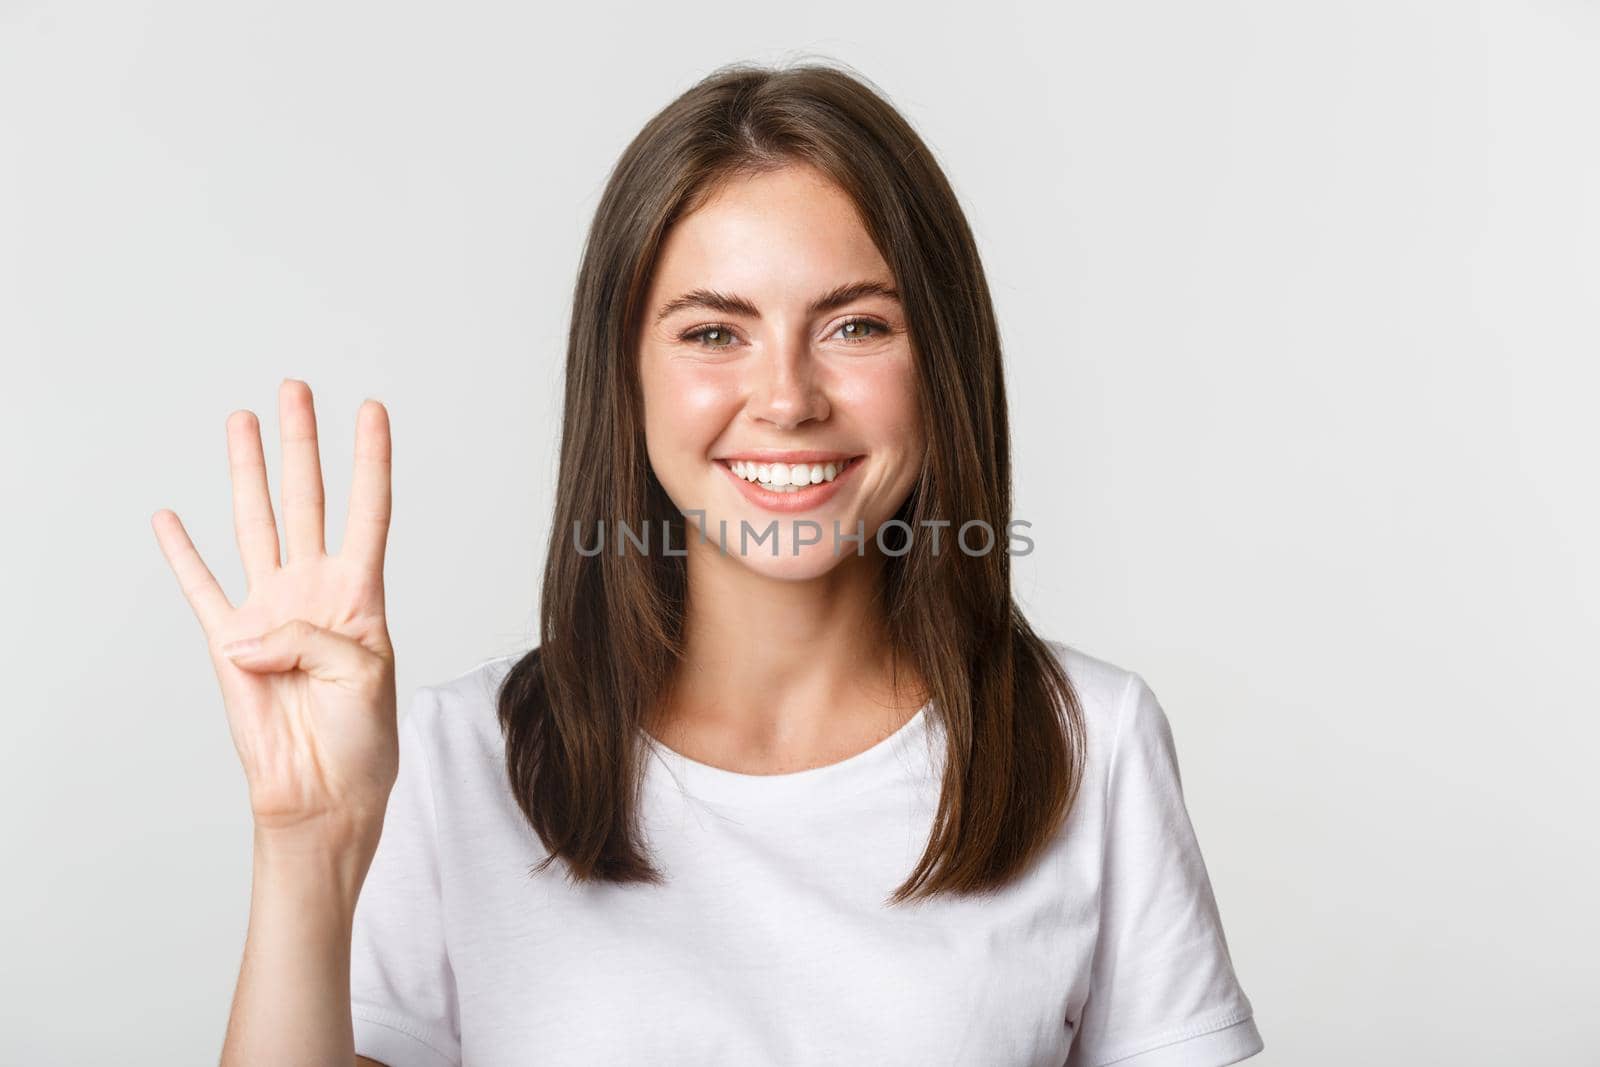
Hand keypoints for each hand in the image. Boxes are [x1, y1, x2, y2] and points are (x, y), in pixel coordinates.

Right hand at [153, 379, 398, 846]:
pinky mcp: (230, 644)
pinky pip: (201, 588)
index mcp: (361, 597)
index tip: (373, 409)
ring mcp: (271, 612)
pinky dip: (182, 554)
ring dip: (247, 474)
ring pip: (255, 525)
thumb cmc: (360, 741)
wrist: (323, 794)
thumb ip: (312, 640)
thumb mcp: (363, 678)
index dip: (370, 460)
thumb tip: (248, 632)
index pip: (368, 511)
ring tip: (242, 422)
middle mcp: (315, 593)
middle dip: (301, 444)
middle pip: (306, 500)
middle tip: (294, 389)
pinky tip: (169, 518)